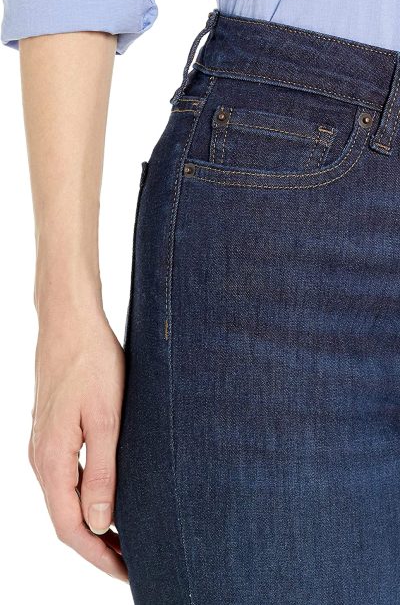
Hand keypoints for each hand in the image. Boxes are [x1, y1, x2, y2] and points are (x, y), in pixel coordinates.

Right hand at [29, 309, 127, 581]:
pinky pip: (67, 478)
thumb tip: (100, 526)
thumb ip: (101, 473)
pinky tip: (110, 497)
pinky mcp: (53, 431)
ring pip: (67, 499)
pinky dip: (89, 498)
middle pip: (66, 518)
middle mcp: (42, 458)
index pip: (71, 527)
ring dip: (95, 523)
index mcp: (52, 460)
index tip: (129, 573)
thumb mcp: (105, 419)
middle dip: (99, 547)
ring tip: (128, 537)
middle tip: (135, 561)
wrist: (70, 322)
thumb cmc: (91, 362)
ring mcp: (45, 444)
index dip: (99, 557)